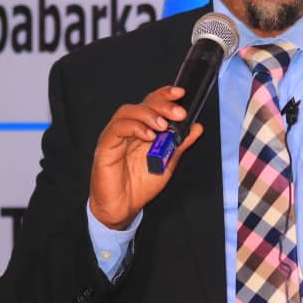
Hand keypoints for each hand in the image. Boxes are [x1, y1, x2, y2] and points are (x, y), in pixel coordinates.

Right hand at [89, 86, 202, 229]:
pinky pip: (117, 129)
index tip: (181, 93)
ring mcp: (115, 136)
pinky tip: (148, 136)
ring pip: (128, 112)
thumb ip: (180, 144)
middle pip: (142, 104)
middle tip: (179, 113)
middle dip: (162, 104)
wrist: (123, 208)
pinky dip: (134, 128)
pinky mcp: (105, 146)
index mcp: (142, 129)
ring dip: (148, 114)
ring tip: (163, 126)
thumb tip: (196, 127)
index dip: (164, 95)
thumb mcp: (167, 162)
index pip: (152, 104)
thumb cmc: (140, 185)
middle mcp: (128, 129)